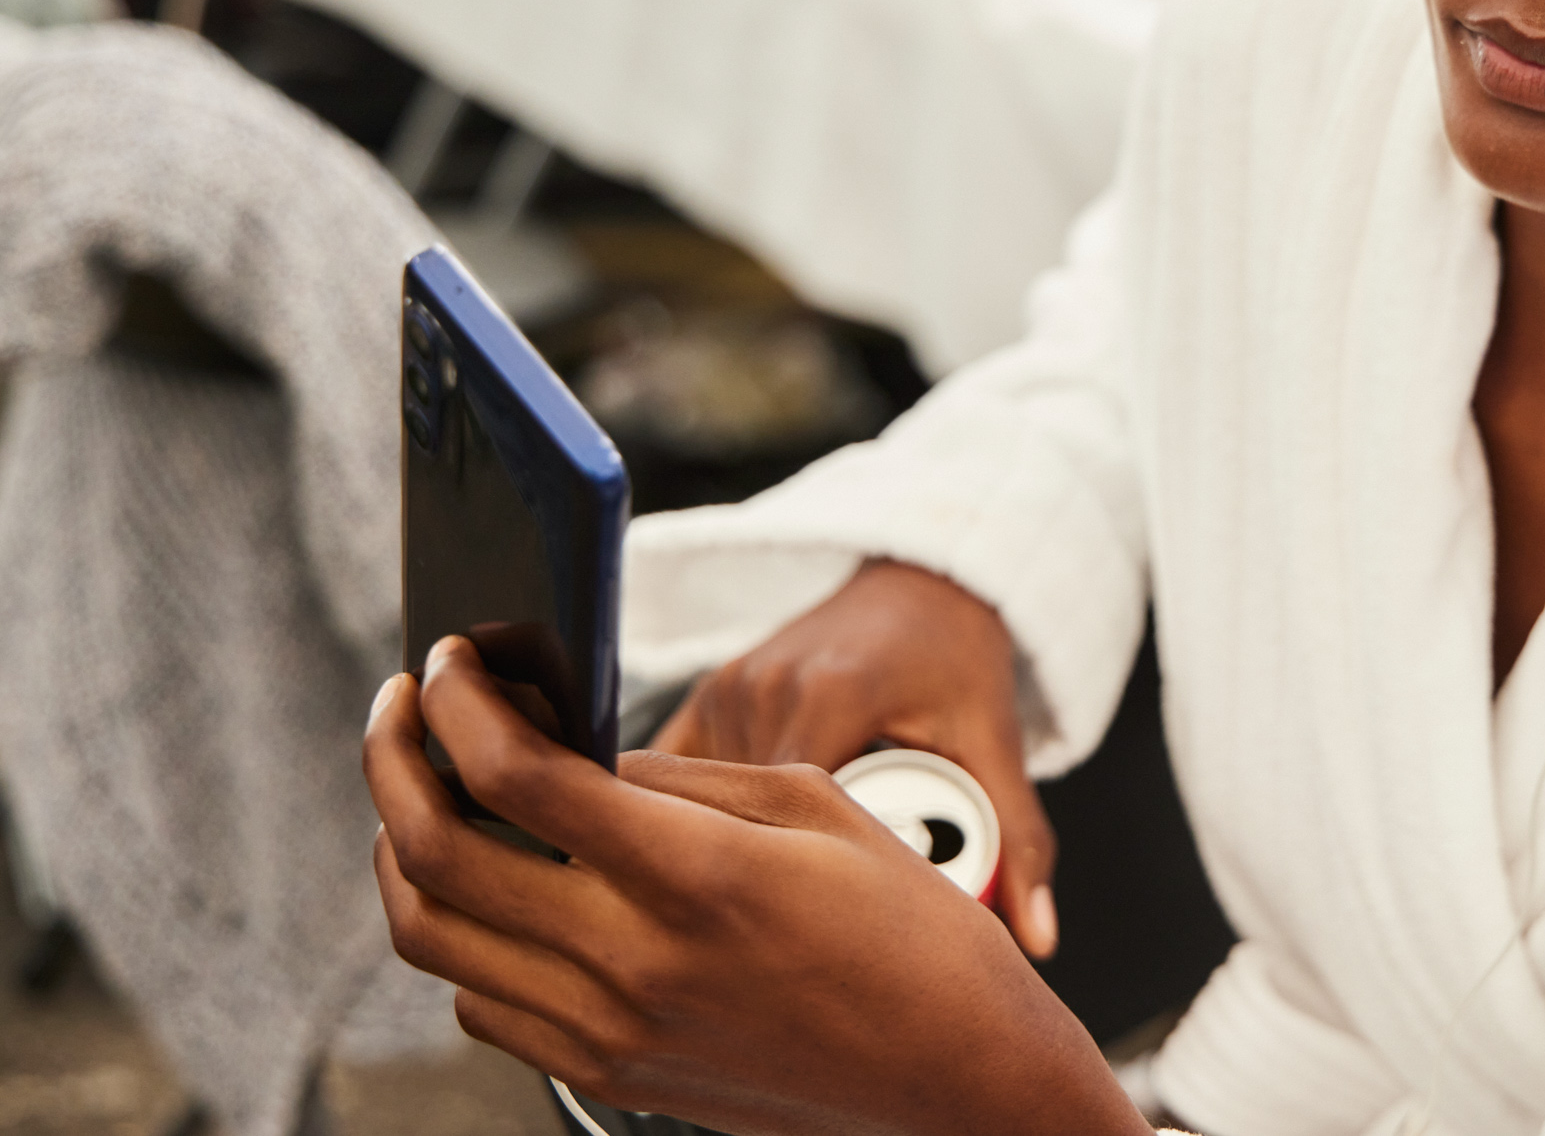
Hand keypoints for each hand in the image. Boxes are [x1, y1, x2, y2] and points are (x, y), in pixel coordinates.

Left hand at [366, 638, 1148, 1135]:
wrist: (956, 1076)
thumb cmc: (911, 931)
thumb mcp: (816, 806)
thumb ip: (680, 777)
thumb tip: (575, 750)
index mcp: (699, 875)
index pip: (519, 777)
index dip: (461, 705)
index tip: (448, 662)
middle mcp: (634, 963)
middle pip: (437, 856)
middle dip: (394, 761)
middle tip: (405, 707)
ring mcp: (610, 1032)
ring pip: (432, 937)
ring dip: (404, 848)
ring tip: (427, 789)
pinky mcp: (608, 1076)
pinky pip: (480, 1004)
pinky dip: (461, 934)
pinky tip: (496, 887)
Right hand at [651, 560, 1060, 959]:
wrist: (923, 585)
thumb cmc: (961, 661)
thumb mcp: (995, 744)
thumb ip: (1021, 839)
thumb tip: (1040, 942)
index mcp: (835, 694)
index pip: (795, 817)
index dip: (810, 881)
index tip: (840, 926)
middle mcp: (768, 685)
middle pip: (750, 816)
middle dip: (774, 873)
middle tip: (809, 926)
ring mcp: (732, 684)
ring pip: (715, 800)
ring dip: (739, 844)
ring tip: (778, 894)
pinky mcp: (711, 689)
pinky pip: (688, 771)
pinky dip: (706, 810)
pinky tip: (727, 848)